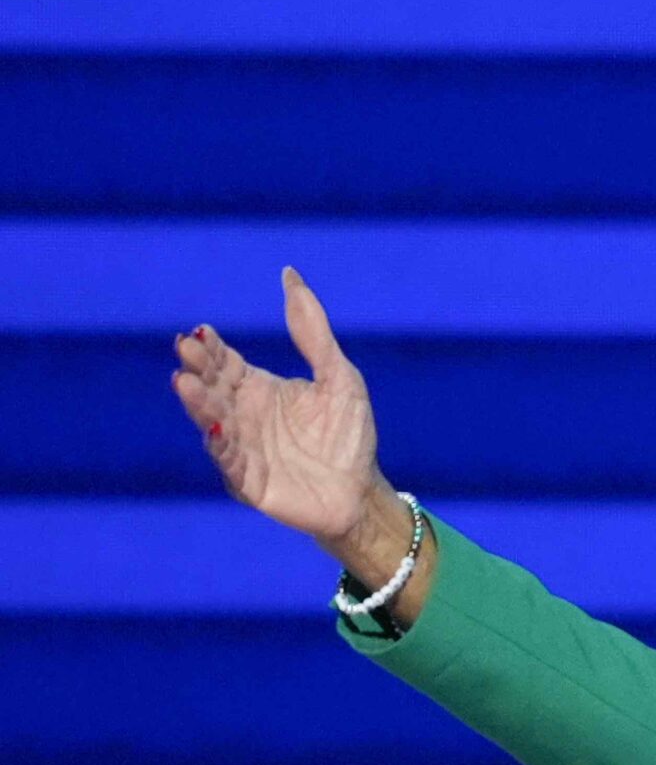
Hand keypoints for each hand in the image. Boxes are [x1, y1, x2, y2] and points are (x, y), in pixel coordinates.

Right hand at [170, 266, 384, 543]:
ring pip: (212, 421)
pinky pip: (229, 463)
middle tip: (186, 349)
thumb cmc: (348, 434)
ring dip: (198, 404)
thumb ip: (313, 331)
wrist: (361, 490)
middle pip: (212, 387)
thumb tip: (289, 273)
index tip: (200, 332)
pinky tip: (216, 429)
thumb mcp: (338, 375)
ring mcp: (241, 448)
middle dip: (198, 369)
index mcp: (256, 388)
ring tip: (185, 384)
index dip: (210, 348)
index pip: (224, 361)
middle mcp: (241, 415)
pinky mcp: (249, 482)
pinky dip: (221, 447)